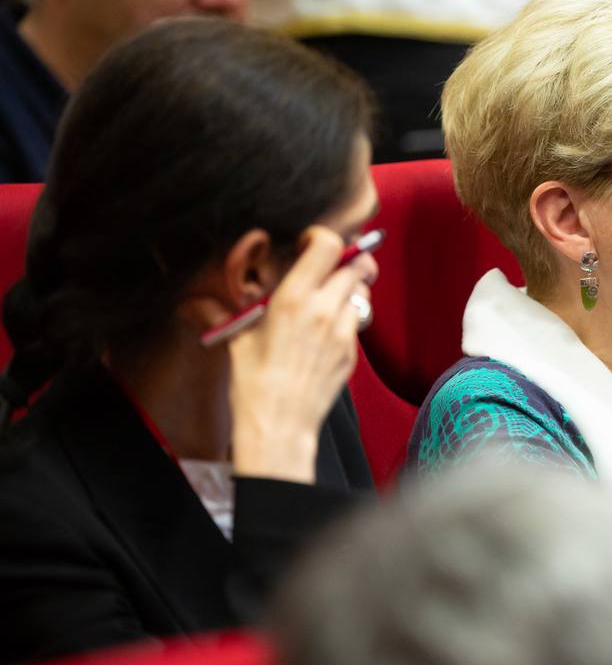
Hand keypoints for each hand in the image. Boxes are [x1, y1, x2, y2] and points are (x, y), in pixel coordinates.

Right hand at [225, 227, 375, 482]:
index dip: (323, 238)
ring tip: (327, 301)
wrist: (279, 426)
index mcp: (294, 299)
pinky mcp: (352, 353)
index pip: (329, 246)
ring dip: (350, 291)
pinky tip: (325, 333)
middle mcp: (325, 311)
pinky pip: (358, 323)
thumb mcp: (237, 339)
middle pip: (359, 265)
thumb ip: (225, 310)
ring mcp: (344, 333)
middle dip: (348, 262)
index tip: (309, 244)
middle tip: (330, 269)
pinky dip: (347, 319)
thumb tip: (195, 302)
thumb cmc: (253, 383)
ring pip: (362, 294)